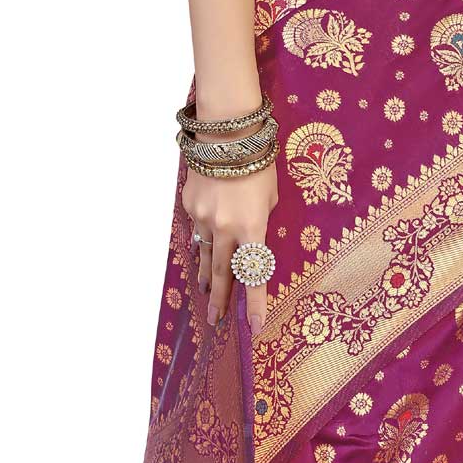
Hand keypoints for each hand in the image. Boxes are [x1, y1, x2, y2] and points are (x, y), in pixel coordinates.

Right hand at [181, 155, 278, 337]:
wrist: (225, 135)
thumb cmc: (258, 162)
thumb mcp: (271, 197)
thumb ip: (262, 222)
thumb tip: (250, 240)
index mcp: (254, 228)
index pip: (255, 274)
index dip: (255, 304)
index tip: (253, 328)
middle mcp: (226, 229)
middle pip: (223, 274)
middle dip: (221, 300)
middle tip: (217, 320)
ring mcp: (204, 219)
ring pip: (205, 257)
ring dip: (207, 278)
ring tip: (207, 295)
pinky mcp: (190, 207)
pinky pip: (196, 233)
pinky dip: (199, 245)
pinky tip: (200, 254)